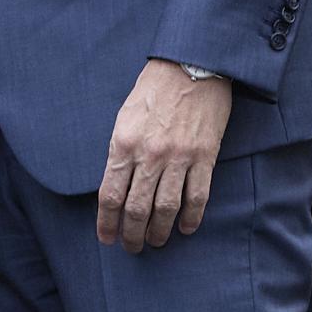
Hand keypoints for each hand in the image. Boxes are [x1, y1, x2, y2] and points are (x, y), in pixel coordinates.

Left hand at [95, 62, 234, 252]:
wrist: (191, 65)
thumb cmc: (153, 89)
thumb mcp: (124, 117)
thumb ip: (120, 152)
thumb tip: (116, 186)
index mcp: (123, 144)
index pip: (109, 195)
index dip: (107, 223)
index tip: (107, 238)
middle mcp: (149, 155)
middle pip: (137, 209)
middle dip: (132, 235)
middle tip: (132, 247)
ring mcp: (178, 157)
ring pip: (166, 209)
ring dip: (159, 232)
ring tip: (156, 242)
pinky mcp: (204, 156)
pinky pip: (197, 197)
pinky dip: (191, 218)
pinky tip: (185, 228)